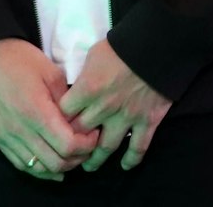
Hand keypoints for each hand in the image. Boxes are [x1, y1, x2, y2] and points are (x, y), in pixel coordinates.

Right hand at [0, 39, 96, 180]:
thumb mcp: (51, 72)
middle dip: (77, 158)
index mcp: (36, 112)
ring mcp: (7, 138)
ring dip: (59, 166)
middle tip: (86, 145)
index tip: (93, 133)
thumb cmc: (19, 59)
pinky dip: (39, 169)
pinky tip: (51, 165)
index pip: (68, 145)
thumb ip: (67, 101)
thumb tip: (79, 122)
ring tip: (69, 154)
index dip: (87, 145)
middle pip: (56, 163)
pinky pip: (21, 165)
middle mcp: (20, 131)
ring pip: (39, 169)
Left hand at [58, 40, 171, 171]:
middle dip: (72, 143)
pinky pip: (138, 147)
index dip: (58, 120)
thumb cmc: (122, 46)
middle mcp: (104, 108)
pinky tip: (126, 166)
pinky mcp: (147, 121)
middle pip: (81, 133)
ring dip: (96, 160)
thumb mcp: (93, 55)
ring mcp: (127, 117)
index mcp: (88, 89)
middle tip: (67, 150)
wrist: (157, 47)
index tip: (55, 124)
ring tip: (89, 166)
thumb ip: (84, 76)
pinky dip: (132, 159)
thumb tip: (76, 88)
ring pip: (107, 147)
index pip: (64, 114)